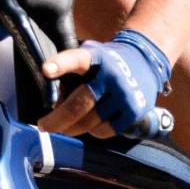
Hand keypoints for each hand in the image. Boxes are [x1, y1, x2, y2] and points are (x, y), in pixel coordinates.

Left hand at [39, 29, 170, 137]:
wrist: (146, 60)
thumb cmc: (106, 63)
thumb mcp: (90, 58)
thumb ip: (71, 78)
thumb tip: (56, 109)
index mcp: (95, 57)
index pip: (76, 59)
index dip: (60, 64)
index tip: (46, 70)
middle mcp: (111, 75)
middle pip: (78, 104)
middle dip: (56, 120)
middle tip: (43, 126)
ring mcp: (124, 94)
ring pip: (89, 122)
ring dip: (72, 128)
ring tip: (67, 126)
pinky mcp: (134, 110)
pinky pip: (104, 131)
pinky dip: (93, 132)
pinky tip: (91, 125)